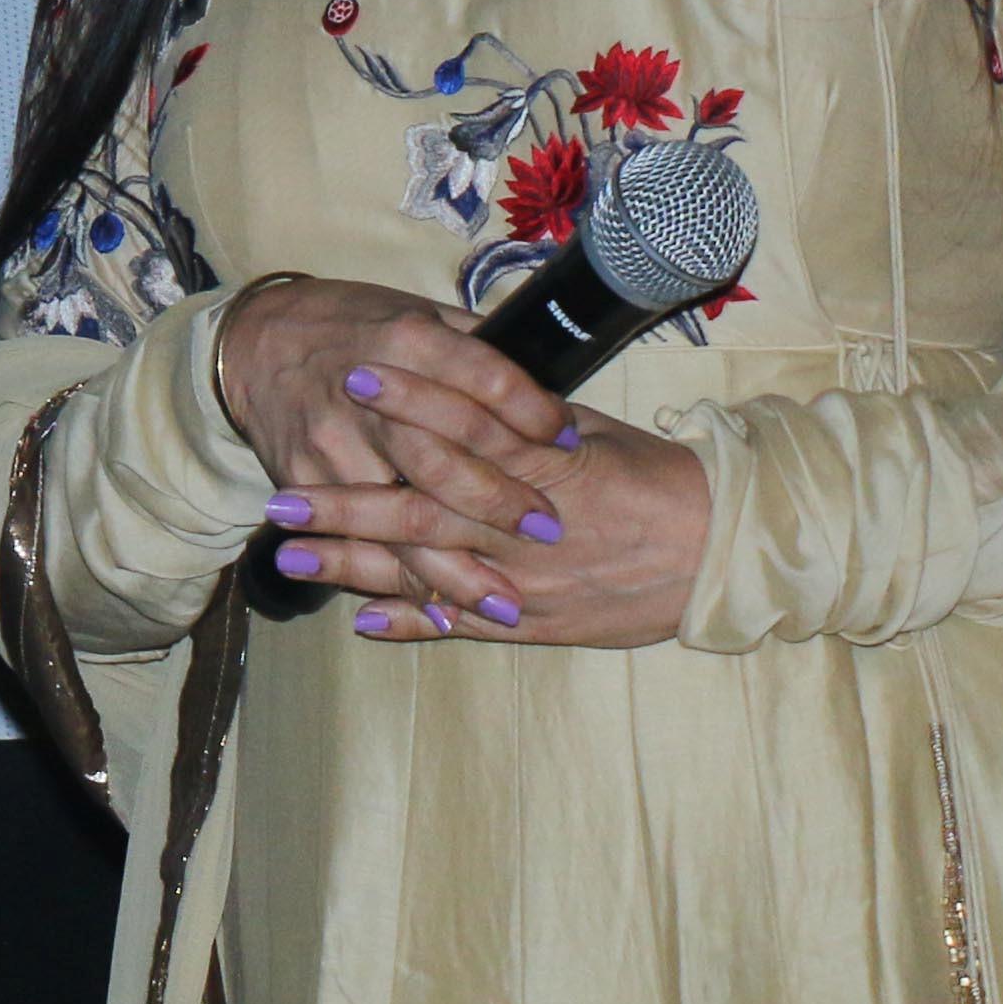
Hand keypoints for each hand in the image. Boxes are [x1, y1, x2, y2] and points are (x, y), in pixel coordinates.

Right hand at [212, 274, 586, 641]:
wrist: (256, 343)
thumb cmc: (352, 325)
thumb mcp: (418, 312)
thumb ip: (477, 350)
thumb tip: (545, 386)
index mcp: (407, 340)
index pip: (485, 380)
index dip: (533, 413)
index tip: (567, 440)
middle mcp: (368, 395)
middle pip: (442, 457)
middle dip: (498, 500)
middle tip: (548, 530)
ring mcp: (333, 442)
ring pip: (399, 514)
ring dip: (454, 566)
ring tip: (506, 603)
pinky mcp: (304, 479)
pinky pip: (357, 542)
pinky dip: (401, 583)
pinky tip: (442, 612)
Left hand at [302, 404, 706, 649]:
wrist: (722, 552)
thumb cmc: (659, 480)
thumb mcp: (597, 433)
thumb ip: (527, 419)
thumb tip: (468, 384)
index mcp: (548, 468)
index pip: (466, 429)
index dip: (409, 403)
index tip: (354, 378)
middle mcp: (528, 529)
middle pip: (425, 511)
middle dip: (348, 504)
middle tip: (280, 497)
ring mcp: (529, 581)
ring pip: (431, 573)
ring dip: (357, 568)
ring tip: (293, 558)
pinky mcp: (538, 623)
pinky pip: (467, 625)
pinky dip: (414, 624)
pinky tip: (361, 619)